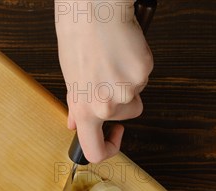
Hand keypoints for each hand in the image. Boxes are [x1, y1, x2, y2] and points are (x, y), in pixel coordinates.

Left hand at [55, 0, 152, 162]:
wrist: (93, 9)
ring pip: (137, 93)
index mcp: (85, 109)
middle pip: (127, 114)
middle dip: (121, 98)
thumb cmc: (78, 36)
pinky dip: (137, 64)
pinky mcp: (143, 72)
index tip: (113, 135)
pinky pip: (144, 76)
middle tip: (107, 74)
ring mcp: (128, 90)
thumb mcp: (71, 77)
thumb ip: (78, 104)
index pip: (96, 151)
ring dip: (128, 79)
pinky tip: (123, 50)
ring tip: (112, 58)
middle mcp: (107, 105)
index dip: (109, 148)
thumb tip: (77, 123)